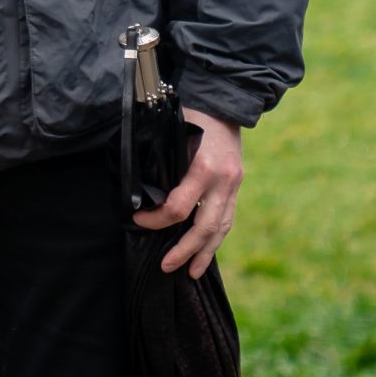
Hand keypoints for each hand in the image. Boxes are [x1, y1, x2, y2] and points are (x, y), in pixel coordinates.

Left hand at [132, 108, 242, 278]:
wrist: (224, 103)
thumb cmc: (191, 116)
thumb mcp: (172, 135)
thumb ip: (161, 164)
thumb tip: (139, 192)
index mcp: (203, 168)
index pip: (179, 208)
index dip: (156, 220)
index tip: (138, 220)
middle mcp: (222, 181)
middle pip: (204, 227)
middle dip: (184, 250)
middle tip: (166, 267)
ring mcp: (233, 185)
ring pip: (221, 228)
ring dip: (205, 253)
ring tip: (191, 273)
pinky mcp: (237, 186)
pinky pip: (228, 218)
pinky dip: (216, 238)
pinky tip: (206, 252)